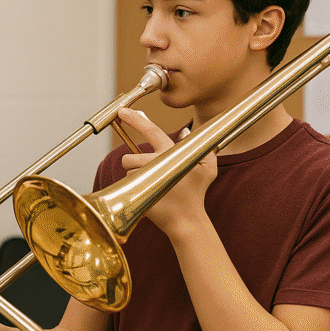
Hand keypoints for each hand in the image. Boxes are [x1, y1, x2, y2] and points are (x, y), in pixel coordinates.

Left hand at [116, 107, 216, 234]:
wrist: (186, 220)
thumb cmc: (196, 194)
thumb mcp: (208, 169)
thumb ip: (201, 147)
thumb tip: (186, 132)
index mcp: (171, 153)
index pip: (151, 131)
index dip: (135, 119)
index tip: (121, 110)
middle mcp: (156, 163)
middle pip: (129, 156)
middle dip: (134, 163)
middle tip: (148, 173)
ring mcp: (145, 178)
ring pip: (127, 170)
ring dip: (135, 176)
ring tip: (151, 186)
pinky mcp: (136, 191)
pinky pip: (126, 183)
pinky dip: (133, 187)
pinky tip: (148, 195)